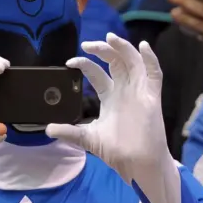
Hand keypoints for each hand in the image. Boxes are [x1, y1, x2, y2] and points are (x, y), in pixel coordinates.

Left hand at [46, 33, 169, 182]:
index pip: (98, 73)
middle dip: (102, 50)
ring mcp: (139, 92)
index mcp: (111, 97)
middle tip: (87, 45)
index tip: (70, 62)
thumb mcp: (87, 138)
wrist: (136, 164)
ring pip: (133, 62)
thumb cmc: (116, 151)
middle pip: (115, 62)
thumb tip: (48, 129)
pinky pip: (154, 74)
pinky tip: (142, 46)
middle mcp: (125, 91)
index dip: (86, 64)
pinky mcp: (151, 97)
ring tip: (109, 38)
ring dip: (123, 48)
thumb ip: (69, 131)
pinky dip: (150, 59)